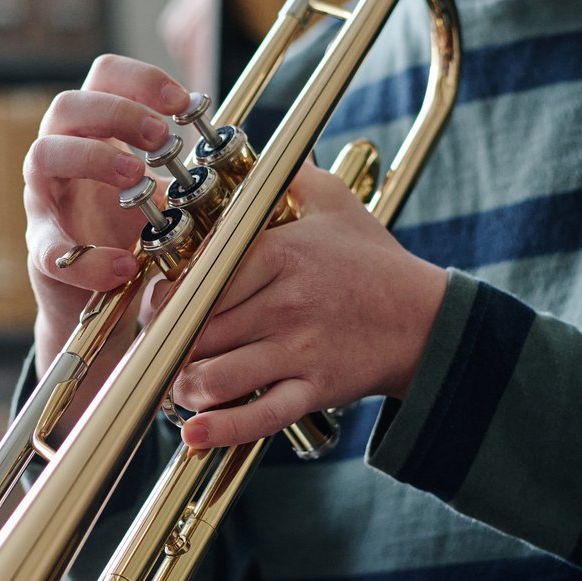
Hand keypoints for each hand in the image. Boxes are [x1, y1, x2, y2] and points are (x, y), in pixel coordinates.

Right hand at [24, 55, 193, 367]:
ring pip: (43, 155)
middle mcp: (61, 156)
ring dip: (93, 158)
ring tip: (136, 179)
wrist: (101, 298)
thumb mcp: (163, 194)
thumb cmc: (129, 233)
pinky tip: (125, 265)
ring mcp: (44, 200)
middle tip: (162, 137)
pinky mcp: (42, 251)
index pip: (103, 78)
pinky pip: (50, 247)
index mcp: (93, 133)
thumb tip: (238, 152)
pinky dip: (87, 258)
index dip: (141, 79)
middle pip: (67, 105)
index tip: (182, 102)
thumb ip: (189, 170)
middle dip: (118, 112)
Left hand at [166, 165, 447, 449]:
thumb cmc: (372, 260)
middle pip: (196, 330)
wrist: (426, 318)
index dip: (163, 300)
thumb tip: (249, 146)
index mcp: (278, 253)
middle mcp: (284, 301)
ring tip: (177, 386)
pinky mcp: (315, 389)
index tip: (155, 308)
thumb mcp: (334, 202)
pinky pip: (260, 415)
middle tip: (156, 351)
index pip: (198, 279)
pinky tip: (193, 434)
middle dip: (165, 346)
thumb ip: (288, 174)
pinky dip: (221, 429)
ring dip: (183, 388)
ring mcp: (300, 349)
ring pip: (216, 376)